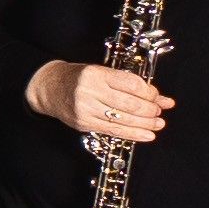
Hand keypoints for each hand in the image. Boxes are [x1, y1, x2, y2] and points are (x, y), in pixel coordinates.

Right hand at [28, 56, 168, 146]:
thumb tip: (157, 96)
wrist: (49, 88)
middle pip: (129, 104)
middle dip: (150, 110)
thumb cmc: (78, 78)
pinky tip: (147, 135)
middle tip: (159, 111)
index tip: (157, 96)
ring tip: (158, 124)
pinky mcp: (84, 123)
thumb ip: (126, 83)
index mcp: (96, 74)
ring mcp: (86, 109)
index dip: (150, 92)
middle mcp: (90, 91)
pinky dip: (133, 134)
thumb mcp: (100, 72)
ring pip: (123, 119)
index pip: (131, 84)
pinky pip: (114, 131)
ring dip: (146, 124)